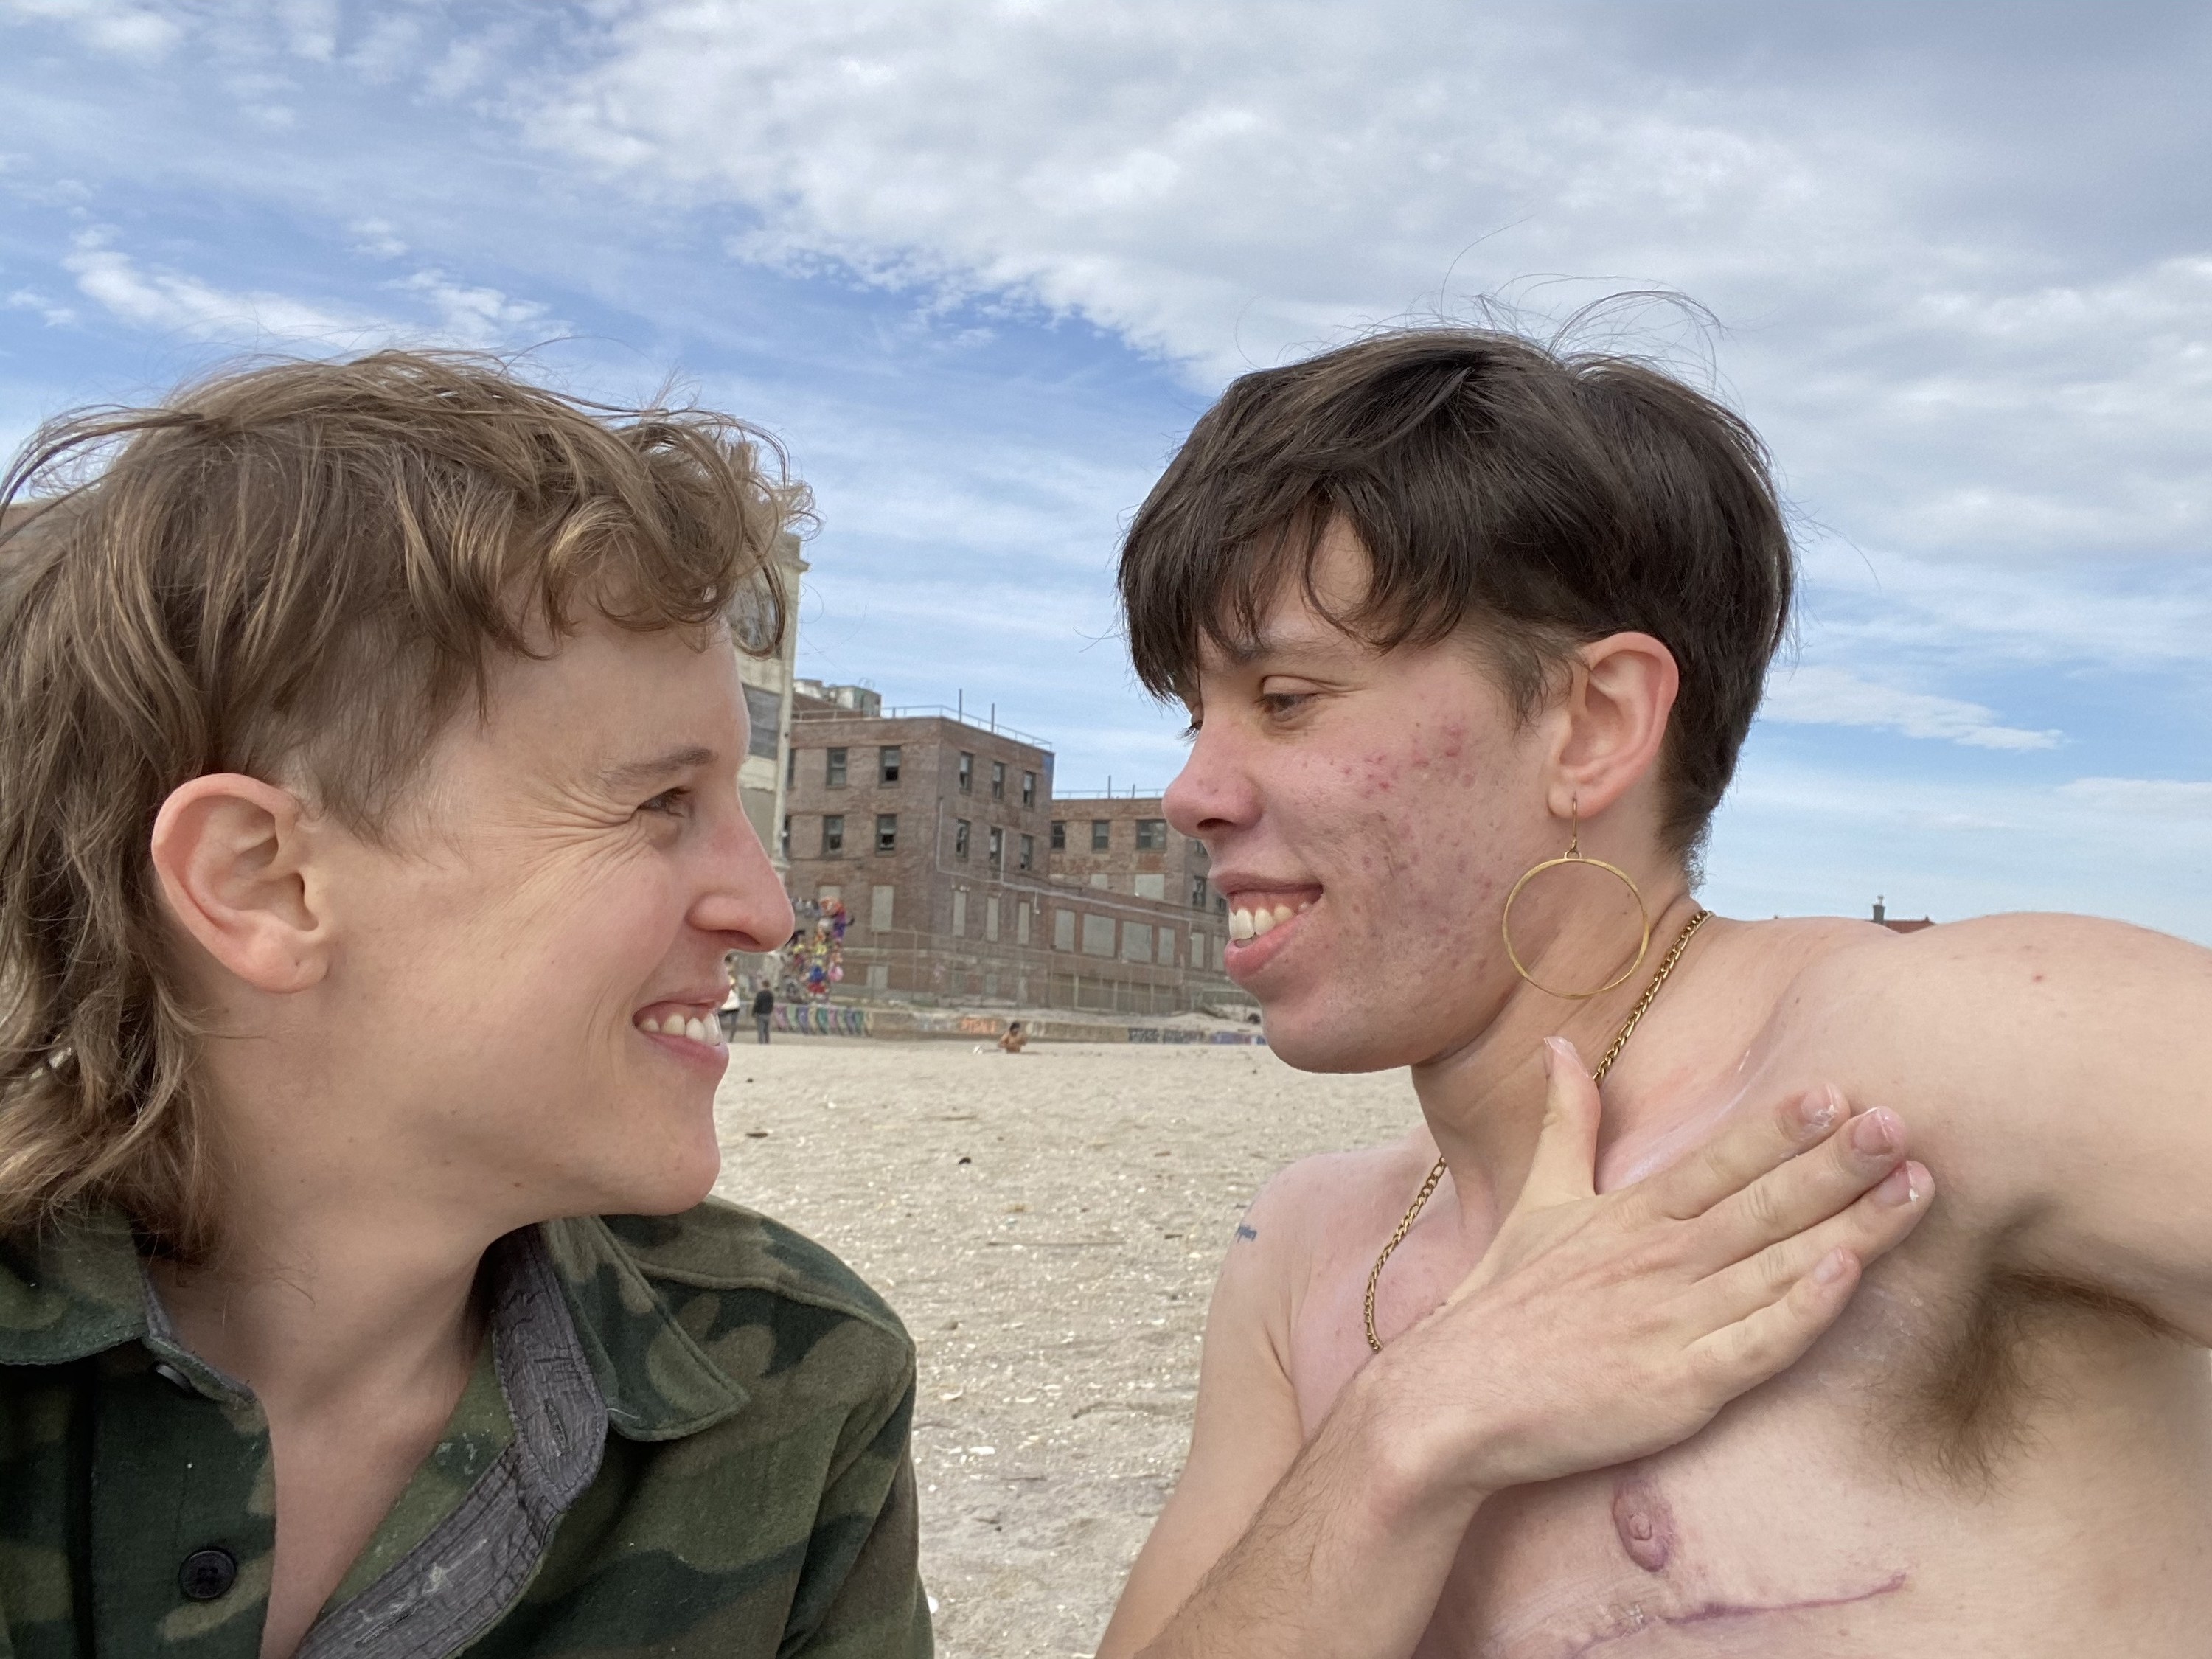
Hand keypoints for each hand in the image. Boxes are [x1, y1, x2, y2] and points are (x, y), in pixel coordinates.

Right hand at [1355, 1038, 1931, 1503]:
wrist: (1454, 1400)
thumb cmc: (1503, 1304)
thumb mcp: (1538, 1200)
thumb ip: (1566, 1123)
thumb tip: (1561, 1044)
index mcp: (1632, 1216)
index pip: (1718, 1161)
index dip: (1779, 1127)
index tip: (1835, 1091)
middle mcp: (1659, 1260)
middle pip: (1763, 1203)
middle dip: (1836, 1163)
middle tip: (1900, 1121)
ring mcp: (1671, 1322)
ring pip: (1778, 1265)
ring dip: (1851, 1226)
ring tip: (1914, 1188)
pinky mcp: (1678, 1387)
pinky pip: (1754, 1345)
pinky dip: (1801, 1311)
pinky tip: (1846, 1277)